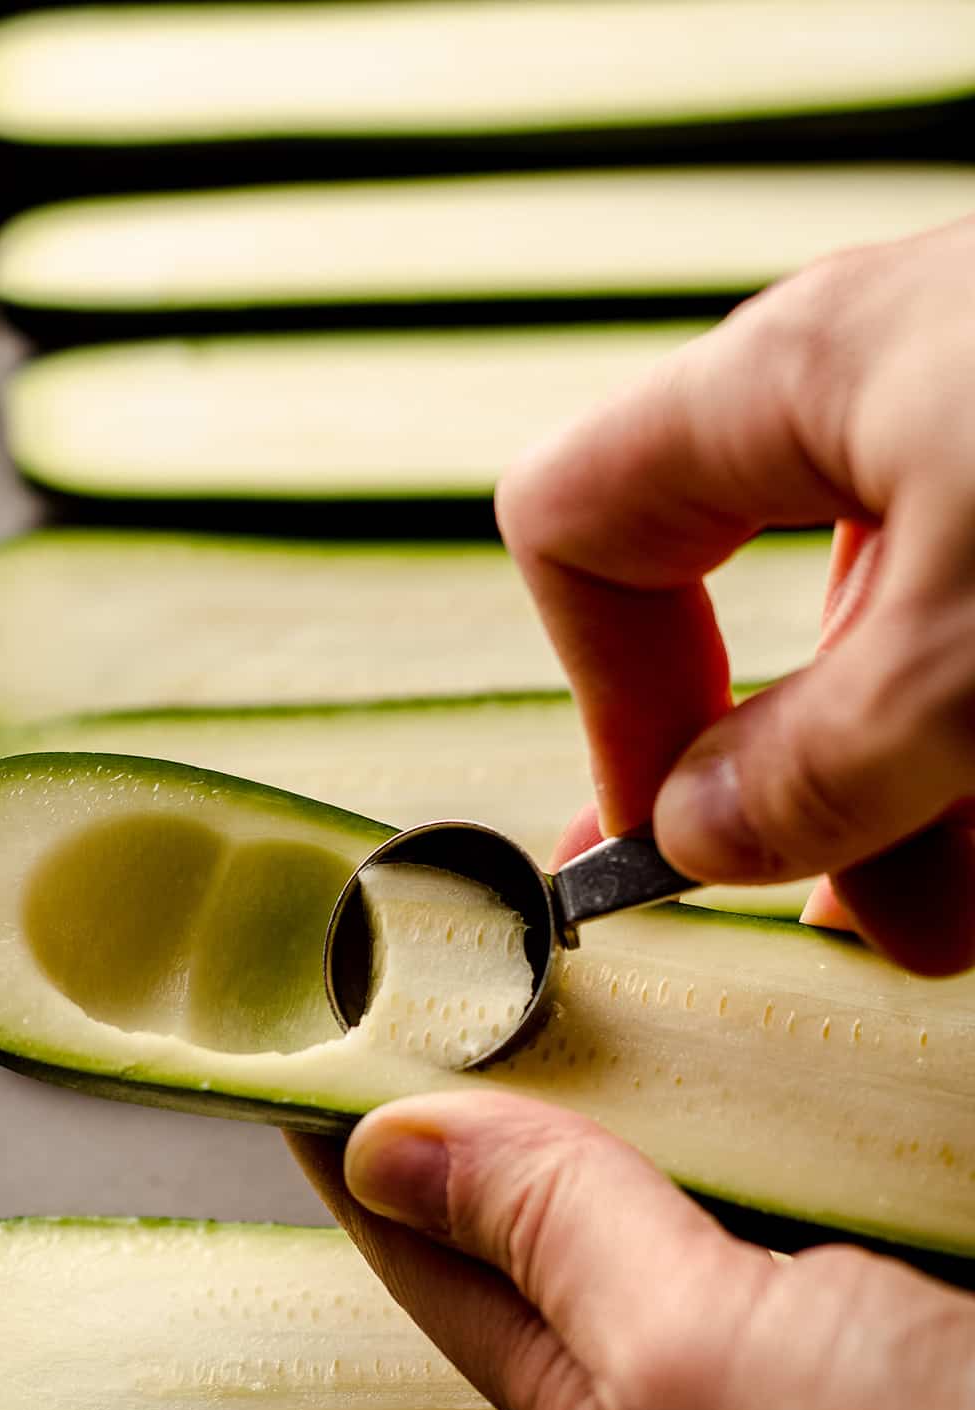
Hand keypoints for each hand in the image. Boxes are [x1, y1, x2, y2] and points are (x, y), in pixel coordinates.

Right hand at [495, 217, 974, 975]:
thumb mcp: (963, 654)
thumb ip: (810, 770)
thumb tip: (696, 837)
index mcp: (789, 384)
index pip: (578, 531)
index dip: (601, 701)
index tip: (669, 846)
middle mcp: (870, 403)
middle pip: (753, 626)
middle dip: (803, 798)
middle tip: (876, 920)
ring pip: (890, 652)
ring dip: (919, 803)